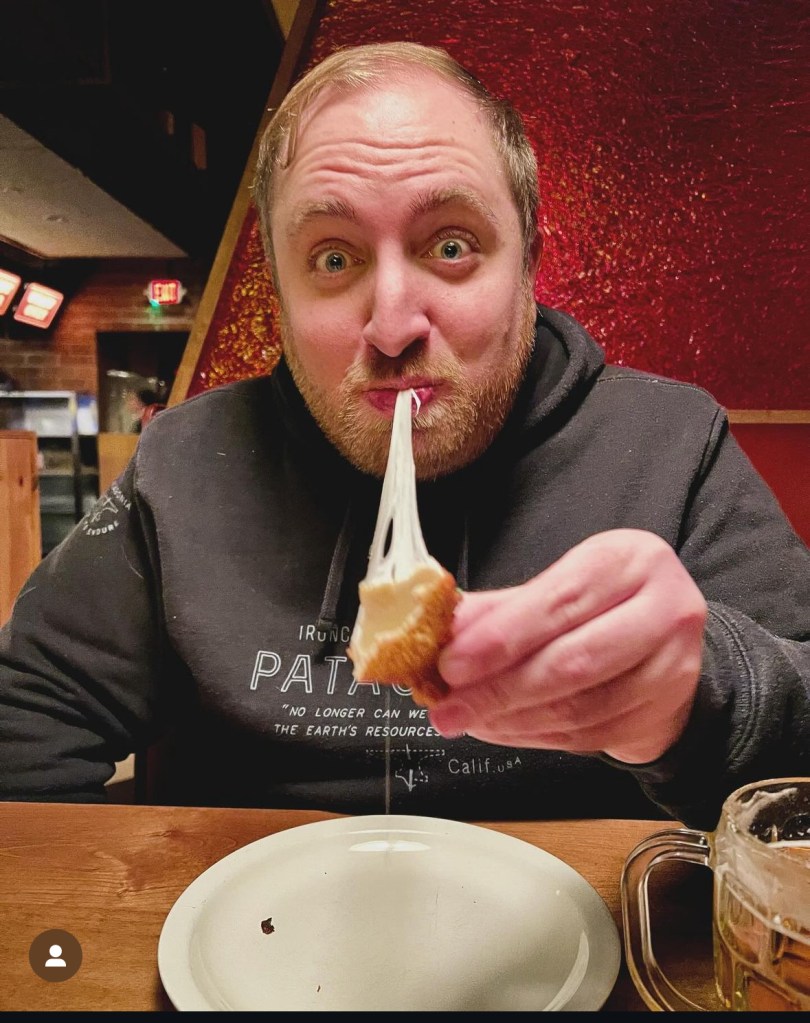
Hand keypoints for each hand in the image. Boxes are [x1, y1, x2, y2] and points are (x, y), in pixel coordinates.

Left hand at [430, 529, 706, 763]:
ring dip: (513, 720)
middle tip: (448, 707)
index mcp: (627, 560)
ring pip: (581, 707)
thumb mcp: (558, 587)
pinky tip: (502, 730)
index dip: (501, 638)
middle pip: (573, 660)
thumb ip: (501, 610)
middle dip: (499, 689)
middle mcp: (663, 608)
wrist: (664, 642)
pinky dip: (536, 737)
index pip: (559, 602)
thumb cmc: (601, 606)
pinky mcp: (664, 712)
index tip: (451, 663)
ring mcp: (672, 665)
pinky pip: (589, 735)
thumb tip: (440, 635)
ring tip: (468, 720)